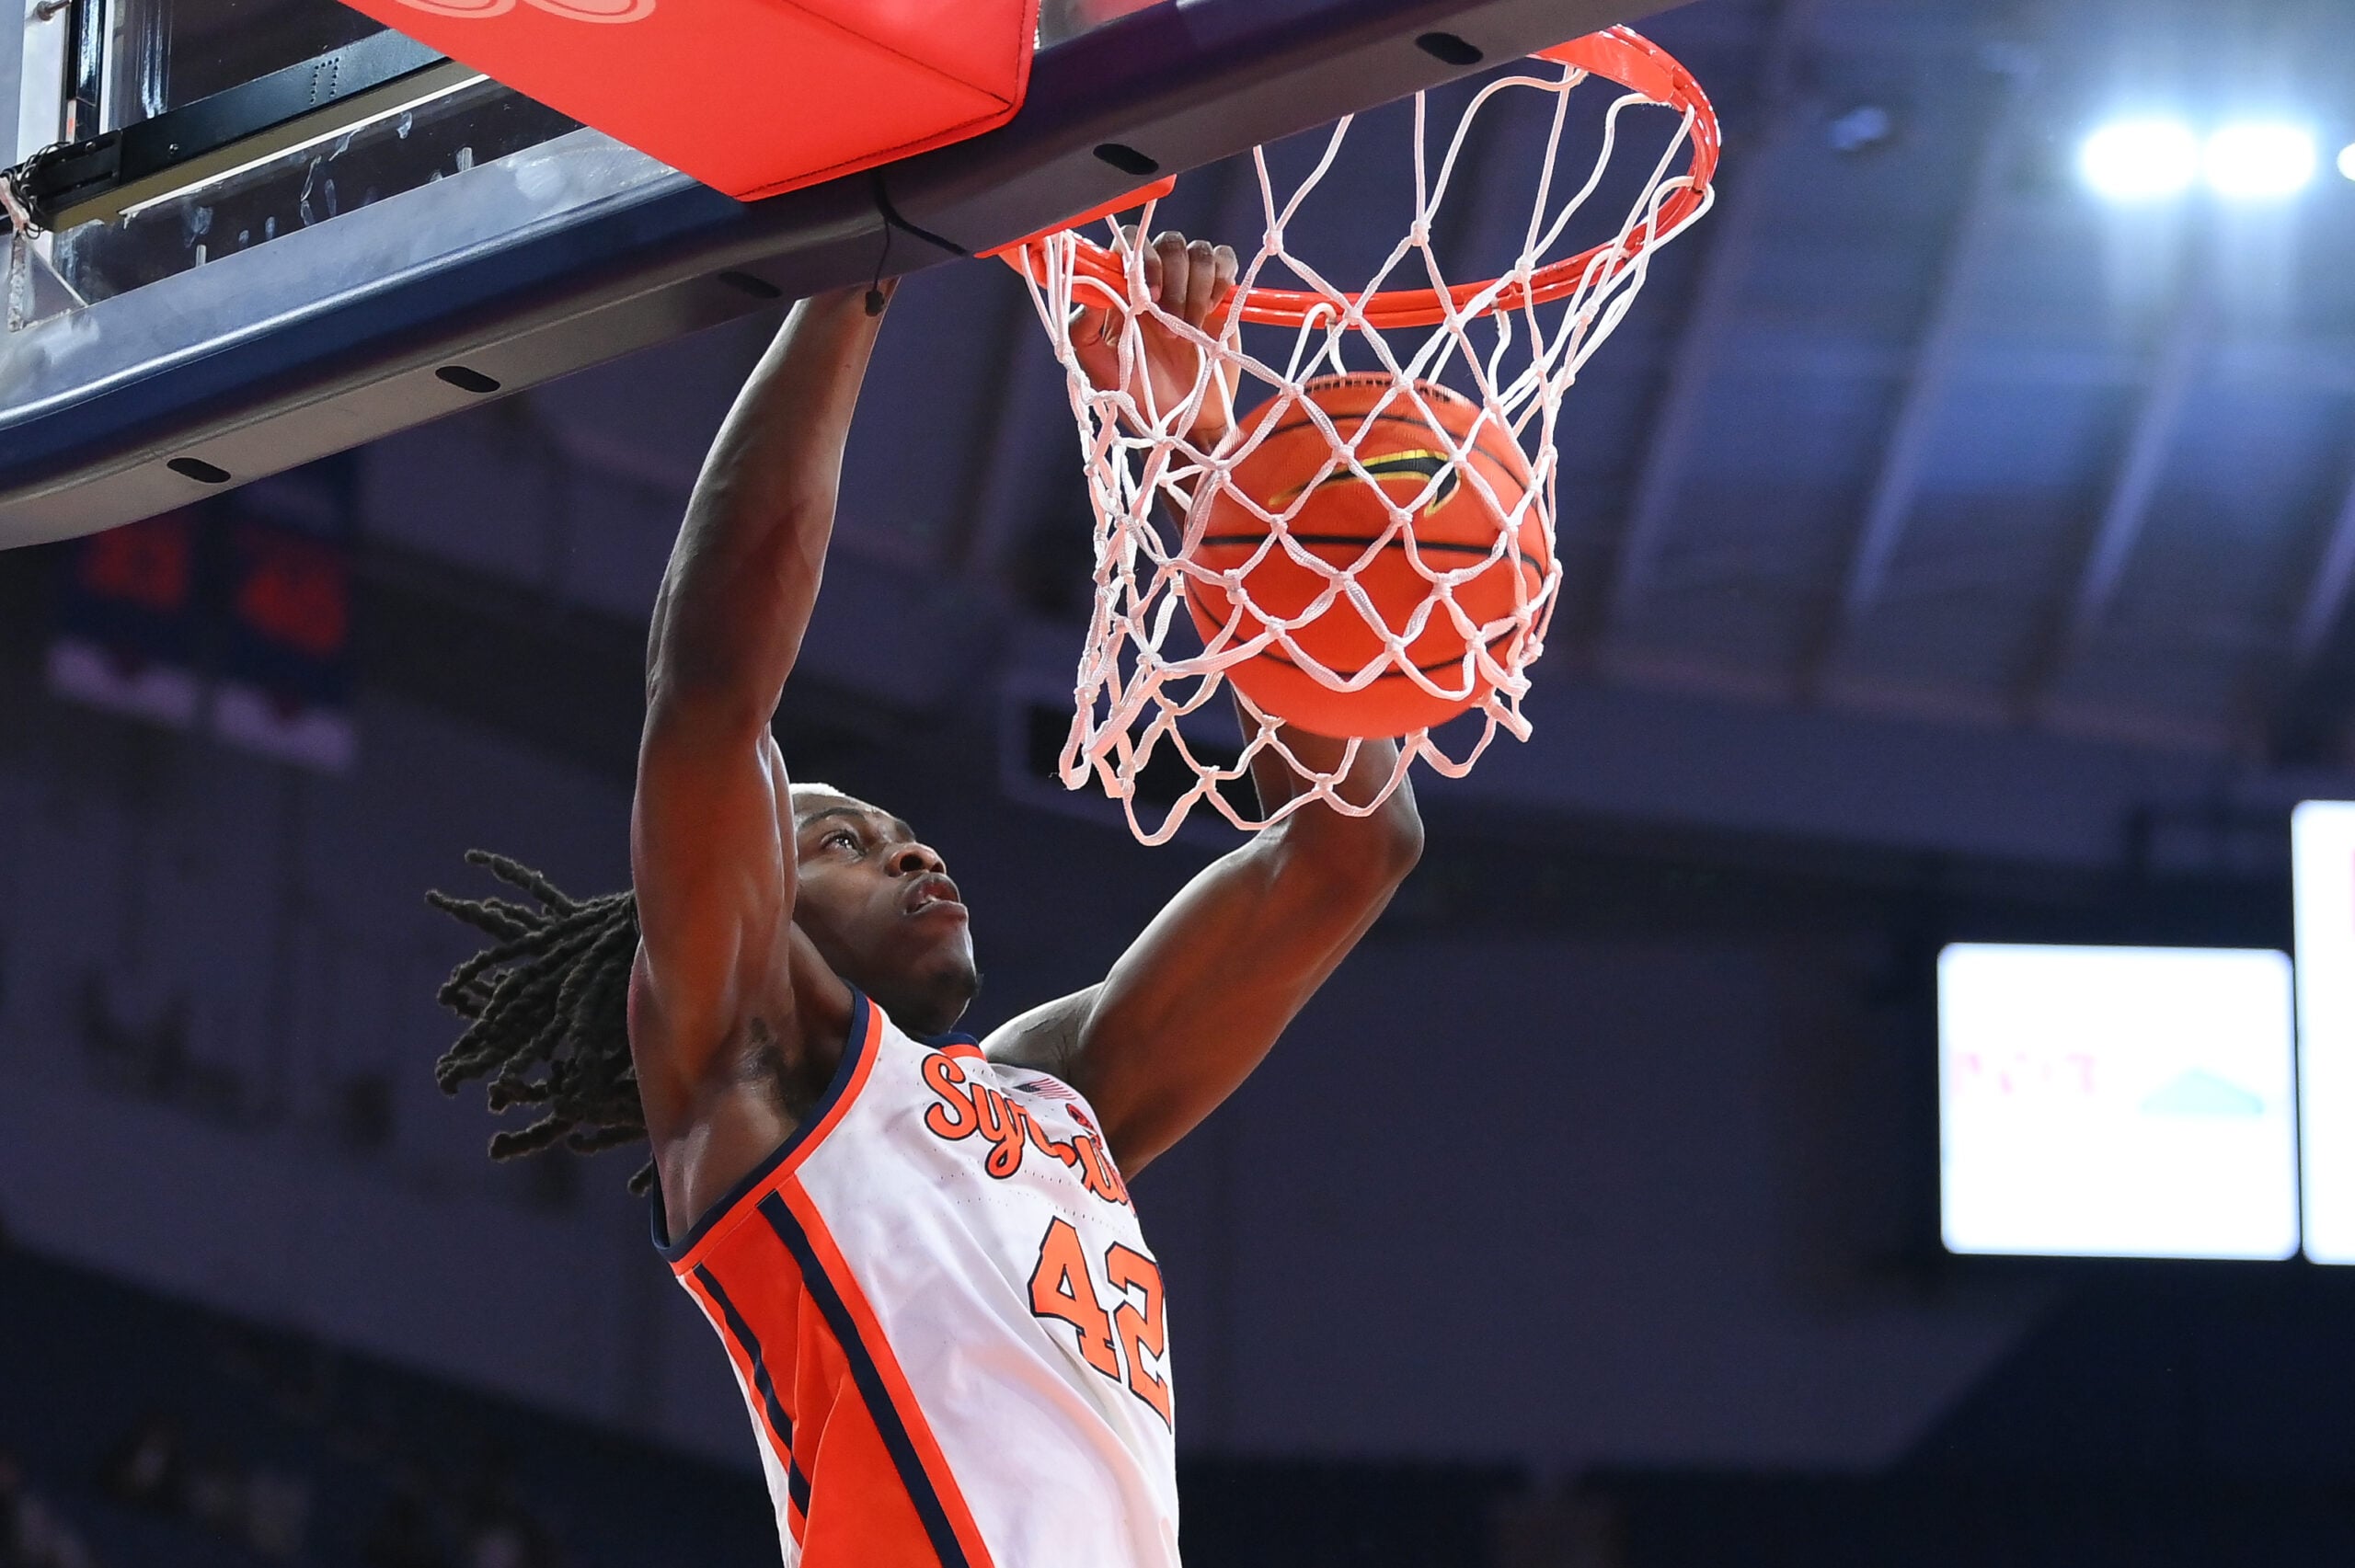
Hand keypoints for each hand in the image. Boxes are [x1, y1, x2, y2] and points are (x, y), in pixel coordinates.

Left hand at [1070, 229, 1240, 447]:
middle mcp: (1156, 282)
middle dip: (1170, 278)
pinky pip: (1224, 260)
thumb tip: (1091, 291)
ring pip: (1197, 251)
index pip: (1127, 244)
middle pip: (1166, 243)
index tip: (1144, 296)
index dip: (1138, 259)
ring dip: (1194, 288)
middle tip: (1167, 318)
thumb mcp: (1098, 369)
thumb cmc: (1137, 398)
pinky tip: (1210, 311)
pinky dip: (1220, 278)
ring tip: (1187, 327)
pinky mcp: (1218, 297)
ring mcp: (1189, 287)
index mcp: (1123, 291)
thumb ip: (1084, 330)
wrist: (1184, 423)